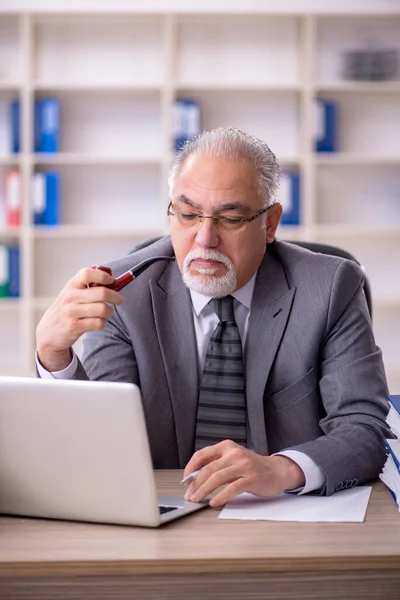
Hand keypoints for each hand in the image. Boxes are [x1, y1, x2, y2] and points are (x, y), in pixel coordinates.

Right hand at [36, 267, 122, 371]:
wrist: (49, 332)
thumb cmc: (67, 310)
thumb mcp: (72, 294)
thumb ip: (88, 287)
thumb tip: (113, 282)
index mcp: (71, 285)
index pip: (87, 274)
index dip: (102, 276)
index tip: (111, 281)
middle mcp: (70, 297)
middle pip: (101, 293)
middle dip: (115, 296)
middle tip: (119, 300)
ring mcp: (71, 312)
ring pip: (102, 309)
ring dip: (109, 311)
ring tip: (107, 312)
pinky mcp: (75, 327)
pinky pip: (99, 323)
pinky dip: (103, 323)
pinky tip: (98, 322)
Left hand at [183, 440, 304, 507]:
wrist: (277, 471)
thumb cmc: (252, 467)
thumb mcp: (233, 459)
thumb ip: (217, 464)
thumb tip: (194, 479)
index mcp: (226, 446)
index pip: (201, 455)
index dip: (190, 468)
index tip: (184, 480)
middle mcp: (234, 453)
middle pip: (208, 469)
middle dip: (195, 484)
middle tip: (189, 495)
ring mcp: (243, 465)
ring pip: (217, 478)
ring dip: (203, 491)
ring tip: (197, 499)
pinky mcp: (251, 478)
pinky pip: (231, 488)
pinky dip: (220, 497)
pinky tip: (214, 503)